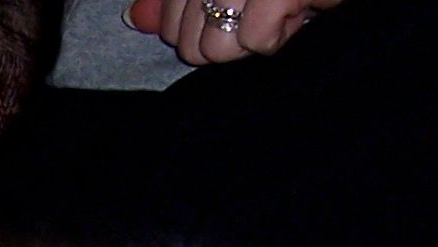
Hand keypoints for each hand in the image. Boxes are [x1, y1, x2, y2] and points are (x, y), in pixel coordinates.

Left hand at [125, 0, 343, 65]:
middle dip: (231, 37)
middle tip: (264, 9)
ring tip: (282, 8)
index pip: (171, 29)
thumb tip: (136, 19)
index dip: (208, 30)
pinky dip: (284, 33)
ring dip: (257, 36)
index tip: (244, 9)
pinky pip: (256, 43)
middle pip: (192, 47)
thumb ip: (173, 2)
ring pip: (217, 50)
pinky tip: (301, 9)